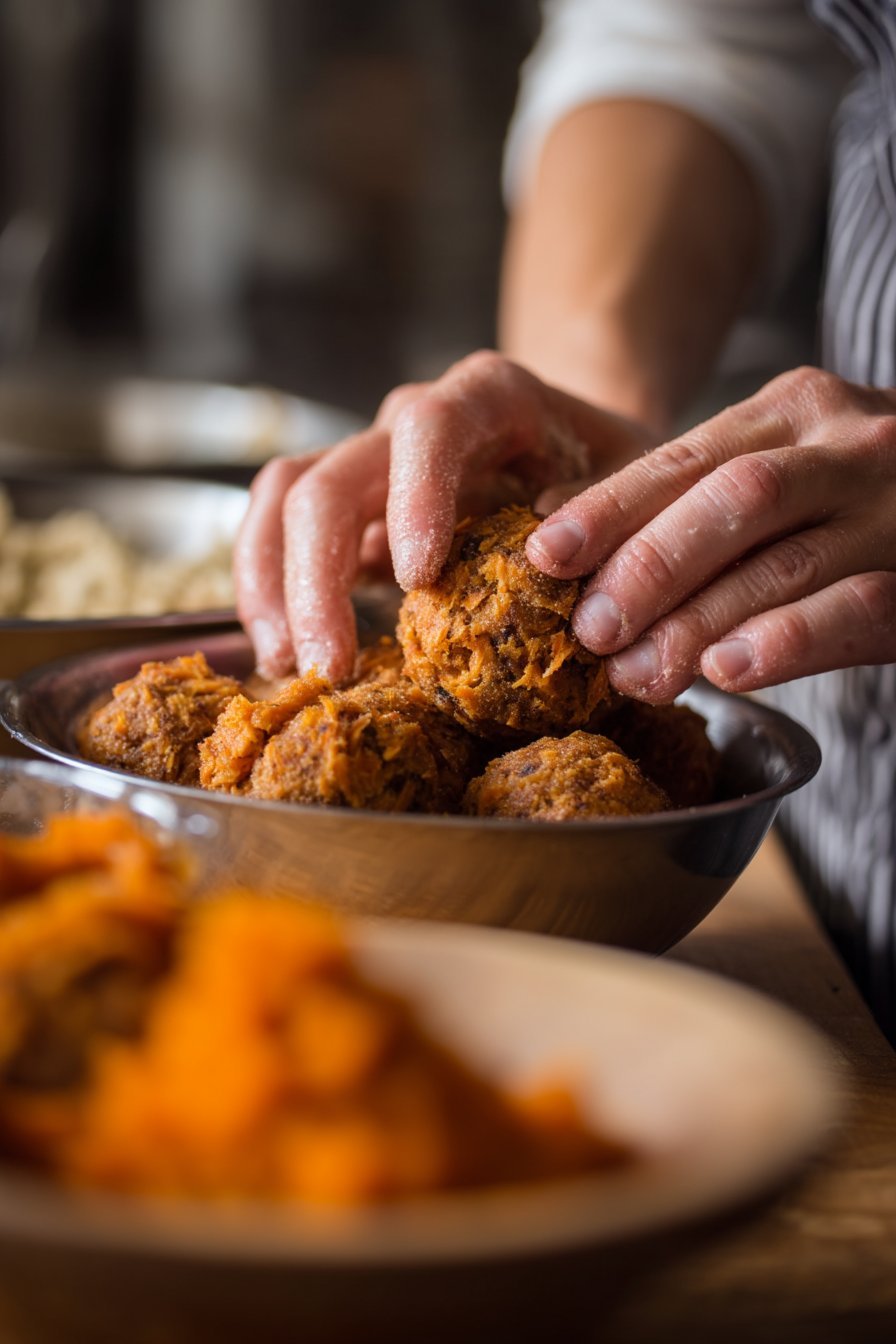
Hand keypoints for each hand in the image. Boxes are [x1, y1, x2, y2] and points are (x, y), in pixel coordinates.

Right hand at [235, 351, 652, 678]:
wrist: (589, 456)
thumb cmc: (618, 476)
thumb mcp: (642, 486)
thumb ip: (610, 513)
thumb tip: (554, 557)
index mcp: (490, 398)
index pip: (433, 427)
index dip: (415, 498)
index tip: (417, 580)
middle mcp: (414, 420)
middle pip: (333, 477)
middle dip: (316, 576)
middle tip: (327, 666)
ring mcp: (373, 461)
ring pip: (286, 495)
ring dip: (273, 583)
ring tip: (287, 665)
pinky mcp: (351, 511)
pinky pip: (279, 532)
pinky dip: (271, 591)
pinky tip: (284, 654)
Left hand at [526, 367, 895, 699]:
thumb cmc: (847, 496)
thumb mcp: (771, 467)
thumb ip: (678, 492)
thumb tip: (550, 521)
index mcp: (792, 411)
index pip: (684, 458)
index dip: (611, 508)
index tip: (545, 554)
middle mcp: (845, 447)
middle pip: (732, 499)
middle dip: (650, 566)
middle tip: (591, 630)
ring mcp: (892, 509)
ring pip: (783, 560)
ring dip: (698, 621)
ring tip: (636, 672)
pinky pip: (853, 607)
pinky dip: (785, 639)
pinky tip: (727, 669)